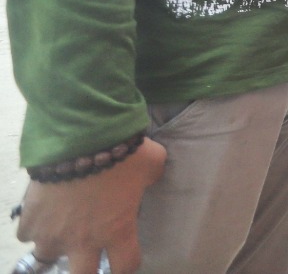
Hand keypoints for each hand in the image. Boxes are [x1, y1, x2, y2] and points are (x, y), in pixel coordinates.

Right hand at [17, 137, 166, 273]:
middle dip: (85, 268)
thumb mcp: (151, 164)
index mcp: (117, 230)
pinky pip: (27, 233)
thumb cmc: (123, 151)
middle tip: (87, 254)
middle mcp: (83, 240)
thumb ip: (150, 177)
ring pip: (48, 255)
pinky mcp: (31, 220)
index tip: (124, 255)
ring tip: (61, 228)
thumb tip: (147, 176)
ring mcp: (53, 233)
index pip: (126, 265)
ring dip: (55, 243)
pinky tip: (43, 212)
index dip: (127, 262)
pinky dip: (34, 225)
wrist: (80, 136)